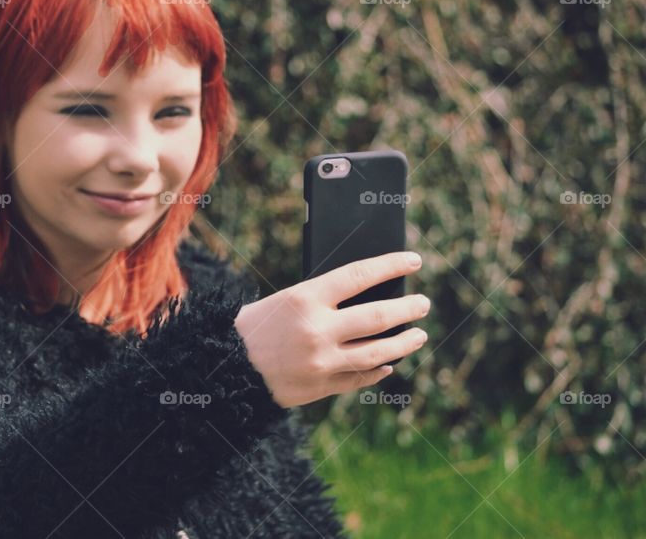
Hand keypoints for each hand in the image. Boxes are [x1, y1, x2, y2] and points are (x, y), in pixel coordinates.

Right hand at [233, 251, 429, 407]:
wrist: (225, 366)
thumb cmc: (255, 326)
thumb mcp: (286, 299)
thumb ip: (324, 298)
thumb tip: (370, 297)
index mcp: (305, 298)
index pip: (360, 275)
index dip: (392, 266)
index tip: (414, 261)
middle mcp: (317, 330)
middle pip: (377, 317)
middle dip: (407, 309)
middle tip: (423, 304)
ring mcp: (321, 361)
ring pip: (377, 352)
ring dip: (403, 343)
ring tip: (418, 335)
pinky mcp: (320, 386)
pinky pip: (359, 378)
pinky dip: (377, 370)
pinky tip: (388, 363)